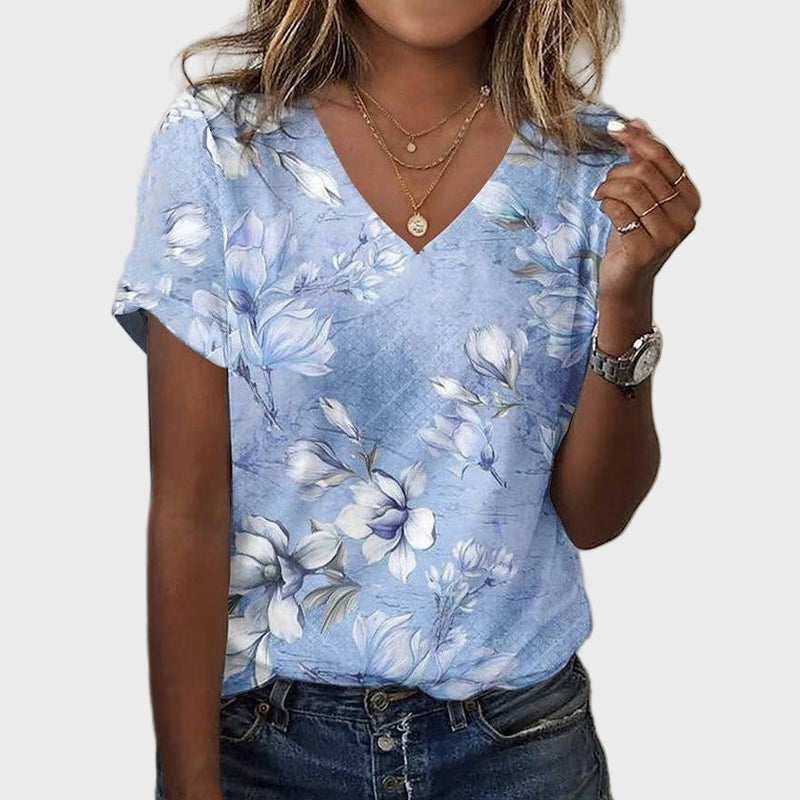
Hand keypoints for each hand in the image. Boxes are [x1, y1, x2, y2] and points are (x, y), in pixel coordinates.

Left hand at [592, 118, 700, 300]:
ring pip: (632, 189)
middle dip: (617, 171)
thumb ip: (642, 162)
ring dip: (608, 187)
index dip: (639, 138)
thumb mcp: (641, 197)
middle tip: (604, 183)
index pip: (665, 158)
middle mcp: (685, 217)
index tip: (614, 128)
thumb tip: (637, 122)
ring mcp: (668, 235)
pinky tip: (602, 208)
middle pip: (646, 172)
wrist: (625, 282)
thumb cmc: (632, 237)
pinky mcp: (646, 250)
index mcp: (690, 199)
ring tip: (600, 194)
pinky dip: (606, 204)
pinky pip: (619, 211)